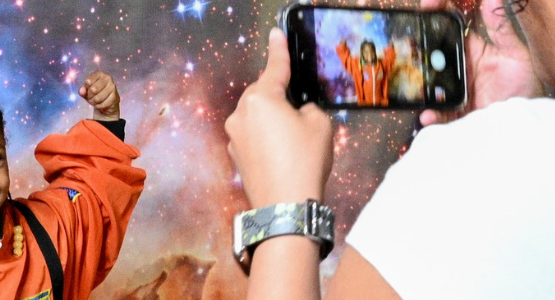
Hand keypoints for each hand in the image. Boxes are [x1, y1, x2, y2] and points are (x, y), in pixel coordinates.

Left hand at [77, 71, 120, 121]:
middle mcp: (107, 78)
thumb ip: (82, 91)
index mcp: (100, 74)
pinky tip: (100, 105)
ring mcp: (112, 87)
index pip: (88, 81)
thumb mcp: (87, 92)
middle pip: (93, 89)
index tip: (87, 90)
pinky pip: (103, 104)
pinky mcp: (115, 97)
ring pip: (98, 98)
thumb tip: (81, 91)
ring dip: (94, 102)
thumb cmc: (96, 94)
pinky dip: (99, 106)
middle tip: (90, 98)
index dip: (86, 89)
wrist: (108, 103)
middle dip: (90, 96)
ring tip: (95, 102)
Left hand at [225, 28, 334, 208]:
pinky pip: (253, 136)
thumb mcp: (320, 125)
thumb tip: (298, 112)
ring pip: (256, 115)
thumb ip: (308, 108)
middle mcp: (241, 113)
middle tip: (300, 109)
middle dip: (279, 96)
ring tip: (295, 138)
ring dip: (272, 119)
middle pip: (262, 92)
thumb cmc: (304, 162)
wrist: (285, 207)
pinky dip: (266, 138)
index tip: (276, 34)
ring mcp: (234, 136)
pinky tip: (283, 153)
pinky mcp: (235, 155)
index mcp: (261, 98)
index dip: (279, 50)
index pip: (274, 68)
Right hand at [416, 0, 537, 125]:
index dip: (438, 9)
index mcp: (471, 49)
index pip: (450, 24)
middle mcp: (457, 68)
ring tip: (414, 80)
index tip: (429, 4)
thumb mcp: (514, 54)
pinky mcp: (455, 114)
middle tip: (409, 39)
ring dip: (419, 84)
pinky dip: (431, 116)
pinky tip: (428, 114)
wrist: (527, 119)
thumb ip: (501, 27)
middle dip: (417, 45)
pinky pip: (439, 115)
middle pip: (432, 52)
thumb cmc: (522, 86)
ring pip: (429, 84)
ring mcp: (453, 90)